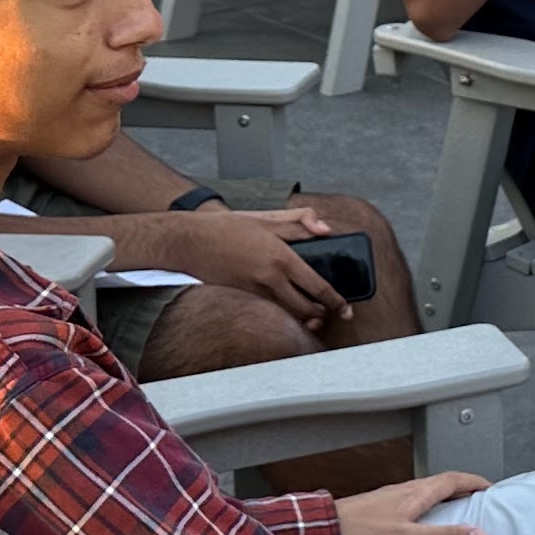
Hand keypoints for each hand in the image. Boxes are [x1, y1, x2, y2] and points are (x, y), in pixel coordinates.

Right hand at [127, 205, 350, 319]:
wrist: (188, 241)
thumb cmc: (227, 227)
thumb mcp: (266, 217)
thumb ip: (300, 221)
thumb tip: (326, 229)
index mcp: (281, 257)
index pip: (317, 286)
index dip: (336, 301)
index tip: (346, 309)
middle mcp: (270, 279)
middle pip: (305, 308)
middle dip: (321, 314)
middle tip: (330, 312)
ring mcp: (254, 292)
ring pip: (287, 314)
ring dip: (302, 317)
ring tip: (312, 315)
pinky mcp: (242, 298)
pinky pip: (269, 311)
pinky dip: (282, 313)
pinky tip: (286, 308)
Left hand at [337, 471, 491, 534]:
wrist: (319, 533)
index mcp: (415, 494)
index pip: (452, 480)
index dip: (473, 482)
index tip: (491, 488)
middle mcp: (403, 491)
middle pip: (439, 484)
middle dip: (461, 489)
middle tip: (478, 501)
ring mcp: (387, 499)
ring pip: (423, 493)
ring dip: (442, 499)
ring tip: (454, 514)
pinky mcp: (375, 511)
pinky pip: (409, 504)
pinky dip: (424, 510)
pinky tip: (419, 525)